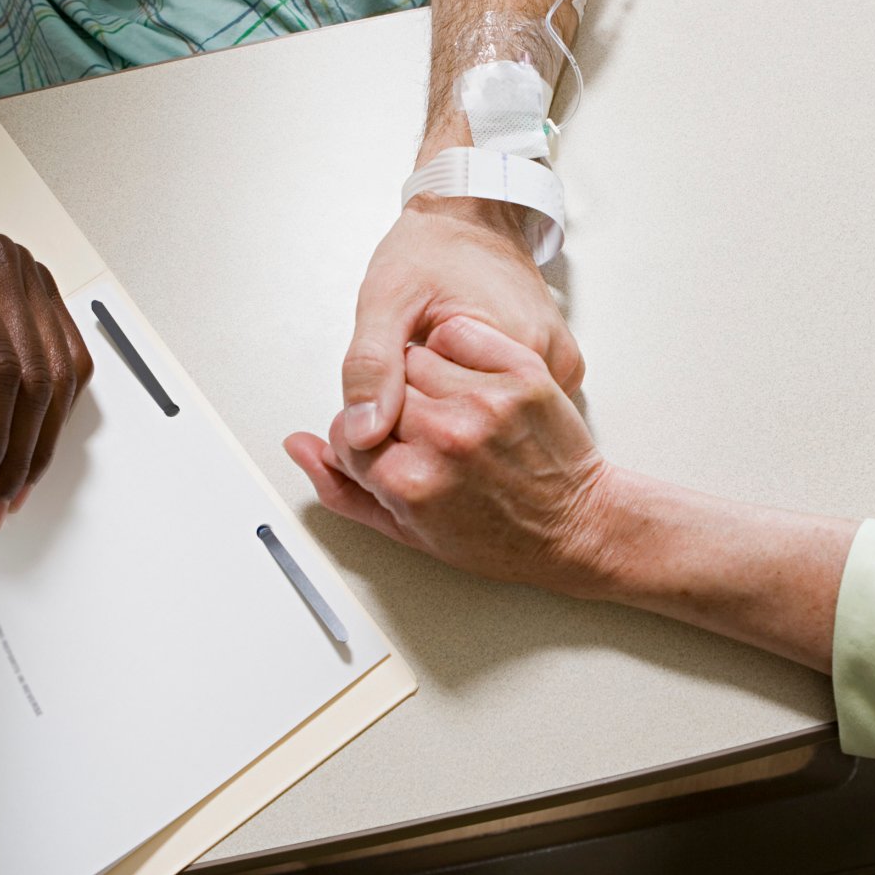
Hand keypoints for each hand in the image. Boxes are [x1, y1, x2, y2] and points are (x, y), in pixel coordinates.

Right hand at [289, 315, 615, 596]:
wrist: (576, 526)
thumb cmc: (496, 539)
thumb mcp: (408, 530)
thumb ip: (342, 488)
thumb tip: (297, 445)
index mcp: (410, 481)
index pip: (348, 432)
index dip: (366, 445)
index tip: (394, 456)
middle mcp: (445, 437)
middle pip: (381, 395)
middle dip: (395, 414)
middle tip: (429, 440)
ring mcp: (485, 402)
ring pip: (414, 360)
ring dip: (423, 379)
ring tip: (454, 412)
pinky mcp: (519, 372)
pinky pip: (457, 335)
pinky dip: (458, 350)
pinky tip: (473, 383)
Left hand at [337, 196, 583, 451]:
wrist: (473, 215)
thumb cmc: (432, 248)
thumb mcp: (387, 301)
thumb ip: (371, 367)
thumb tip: (364, 433)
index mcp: (518, 355)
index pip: (449, 430)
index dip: (409, 414)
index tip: (399, 372)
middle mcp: (552, 369)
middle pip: (477, 429)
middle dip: (434, 410)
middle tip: (419, 353)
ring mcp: (561, 372)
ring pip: (493, 421)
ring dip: (458, 403)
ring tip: (443, 352)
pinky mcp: (560, 371)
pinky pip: (510, 404)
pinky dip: (480, 394)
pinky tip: (465, 362)